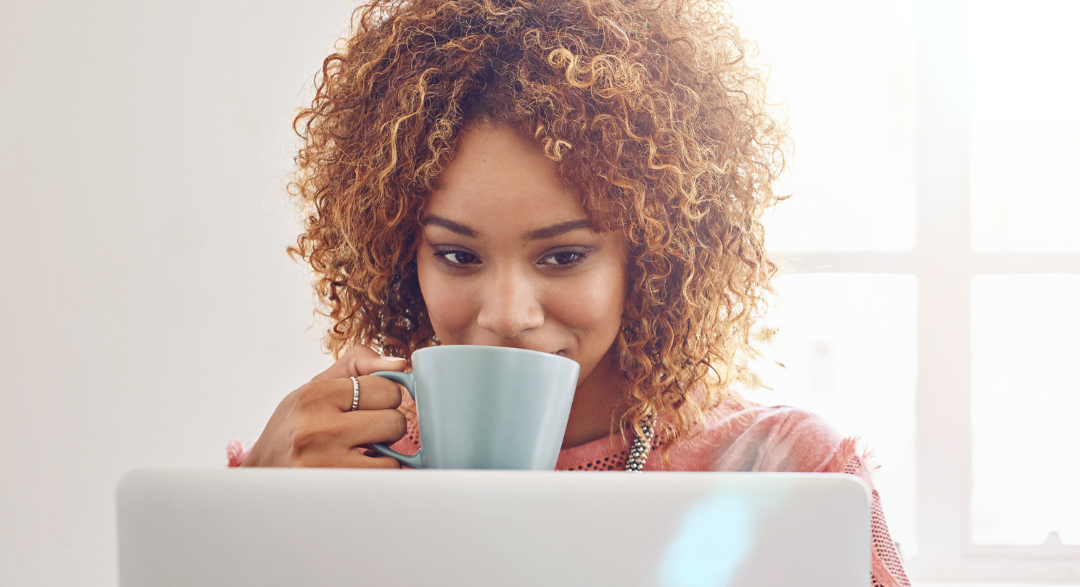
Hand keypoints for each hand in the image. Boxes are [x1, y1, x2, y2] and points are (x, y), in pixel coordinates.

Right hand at [242, 346, 408, 467]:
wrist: (262, 473)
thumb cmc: (294, 427)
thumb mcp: (315, 387)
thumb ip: (357, 366)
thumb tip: (399, 366)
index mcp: (315, 396)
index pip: (386, 388)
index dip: (386, 397)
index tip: (371, 405)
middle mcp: (318, 429)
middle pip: (395, 421)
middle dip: (387, 426)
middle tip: (365, 431)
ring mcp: (325, 464)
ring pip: (393, 457)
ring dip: (383, 456)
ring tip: (360, 451)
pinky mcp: (333, 490)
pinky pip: (381, 481)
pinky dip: (376, 476)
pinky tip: (356, 469)